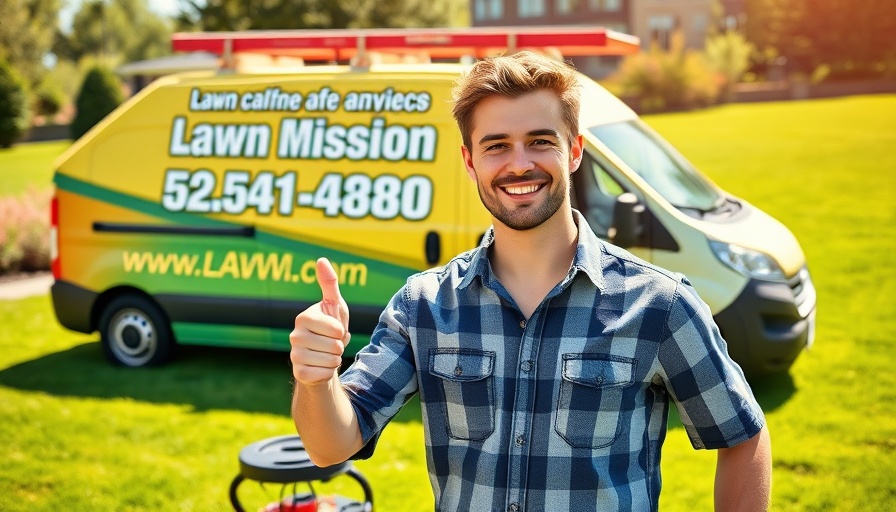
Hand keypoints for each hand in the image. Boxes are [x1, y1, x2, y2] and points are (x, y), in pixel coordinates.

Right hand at [290, 258, 350, 385]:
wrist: (323, 359)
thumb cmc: (331, 330)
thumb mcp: (335, 306)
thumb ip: (329, 284)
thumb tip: (321, 259)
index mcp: (304, 317)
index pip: (334, 328)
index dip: (341, 331)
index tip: (335, 330)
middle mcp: (295, 335)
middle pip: (334, 345)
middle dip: (340, 347)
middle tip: (332, 345)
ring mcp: (294, 355)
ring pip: (330, 360)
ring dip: (336, 359)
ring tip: (328, 355)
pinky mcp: (298, 373)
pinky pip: (323, 374)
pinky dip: (329, 372)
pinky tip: (321, 367)